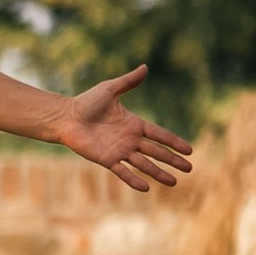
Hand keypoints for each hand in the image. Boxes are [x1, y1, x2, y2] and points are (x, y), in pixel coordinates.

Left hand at [61, 66, 195, 192]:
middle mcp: (130, 139)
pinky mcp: (107, 159)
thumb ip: (128, 82)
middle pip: (157, 151)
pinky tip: (146, 188)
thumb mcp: (110, 89)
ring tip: (174, 182)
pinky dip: (134, 179)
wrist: (66, 117)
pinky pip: (123, 172)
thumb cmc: (86, 102)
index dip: (175, 142)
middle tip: (189, 169)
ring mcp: (119, 151)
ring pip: (144, 164)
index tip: (189, 150)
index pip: (160, 134)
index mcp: (133, 124)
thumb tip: (145, 67)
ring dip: (159, 173)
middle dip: (173, 160)